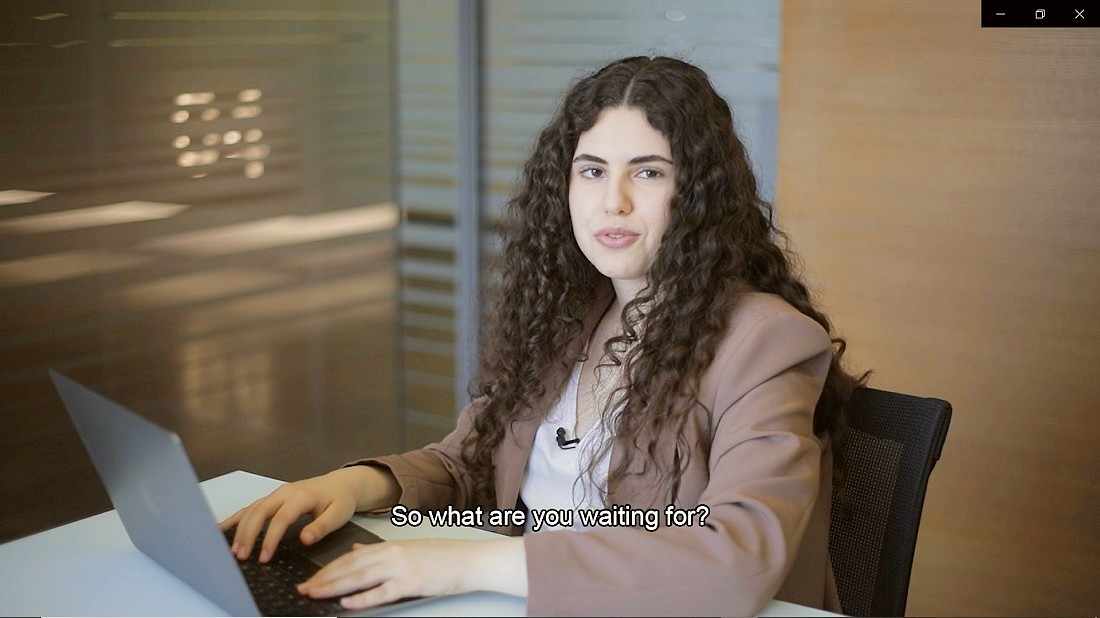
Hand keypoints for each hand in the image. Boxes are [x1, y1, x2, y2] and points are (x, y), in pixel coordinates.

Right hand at [218, 466, 397, 562]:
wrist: (341, 484)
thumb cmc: (340, 500)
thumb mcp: (339, 514)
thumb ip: (321, 527)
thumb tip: (304, 540)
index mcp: (302, 496)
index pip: (282, 518)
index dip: (271, 538)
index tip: (264, 557)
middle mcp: (285, 492)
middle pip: (260, 511)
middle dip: (248, 534)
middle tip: (241, 556)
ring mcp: (276, 494)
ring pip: (252, 509)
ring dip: (240, 529)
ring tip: (233, 551)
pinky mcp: (272, 498)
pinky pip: (251, 506)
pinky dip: (236, 517)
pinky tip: (221, 528)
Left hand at [298, 537, 526, 610]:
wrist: (469, 560)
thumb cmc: (442, 557)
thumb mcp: (408, 548)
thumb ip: (379, 551)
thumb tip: (355, 551)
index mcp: (389, 546)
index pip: (350, 559)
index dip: (327, 570)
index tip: (310, 578)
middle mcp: (391, 554)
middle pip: (349, 568)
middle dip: (323, 579)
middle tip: (302, 589)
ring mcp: (401, 568)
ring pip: (360, 578)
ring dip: (334, 587)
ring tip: (314, 594)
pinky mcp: (412, 583)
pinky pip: (382, 592)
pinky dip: (363, 598)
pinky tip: (347, 603)